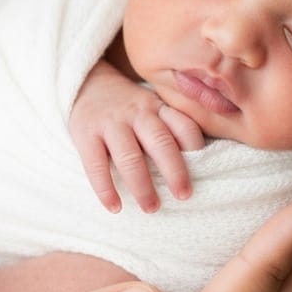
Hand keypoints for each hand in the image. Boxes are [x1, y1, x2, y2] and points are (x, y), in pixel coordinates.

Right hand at [69, 58, 203, 212]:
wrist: (86, 84)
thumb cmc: (128, 106)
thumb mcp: (152, 105)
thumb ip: (170, 125)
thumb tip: (201, 162)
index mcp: (158, 107)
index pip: (183, 124)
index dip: (196, 147)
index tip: (206, 170)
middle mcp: (137, 113)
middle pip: (160, 142)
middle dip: (174, 171)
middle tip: (184, 196)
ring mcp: (110, 123)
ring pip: (129, 156)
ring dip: (142, 185)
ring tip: (151, 208)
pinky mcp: (85, 134)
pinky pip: (96, 165)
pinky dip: (105, 189)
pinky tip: (115, 207)